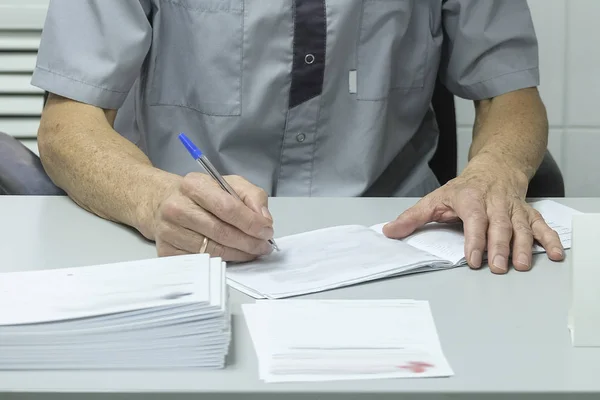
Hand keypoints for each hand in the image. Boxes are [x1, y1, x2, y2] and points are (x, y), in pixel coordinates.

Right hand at [149, 173, 274, 260]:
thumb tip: (264, 219)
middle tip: (264, 246)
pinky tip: (233, 255)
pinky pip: (202, 260)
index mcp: (193, 185)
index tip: (267, 231)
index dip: (251, 222)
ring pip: (213, 249)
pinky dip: (223, 260)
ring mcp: (169, 231)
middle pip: (221, 232)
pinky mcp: (166, 251)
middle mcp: (176, 208)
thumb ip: (252, 196)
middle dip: (249, 242)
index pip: (228, 207)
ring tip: (253, 251)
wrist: (163, 203)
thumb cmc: (202, 195)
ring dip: (239, 254)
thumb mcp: (229, 184)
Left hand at [382, 158, 564, 273]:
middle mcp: (494, 203)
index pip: (474, 220)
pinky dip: (550, 239)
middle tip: (498, 268)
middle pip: (499, 225)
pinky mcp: (527, 213)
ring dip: (524, 247)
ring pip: (521, 227)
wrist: (495, 167)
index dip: (474, 239)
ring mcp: (513, 208)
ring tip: (522, 266)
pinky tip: (555, 255)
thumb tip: (389, 231)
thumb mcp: (434, 199)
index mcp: (470, 199)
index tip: (474, 259)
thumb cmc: (462, 189)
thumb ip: (412, 217)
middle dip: (499, 247)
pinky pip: (541, 226)